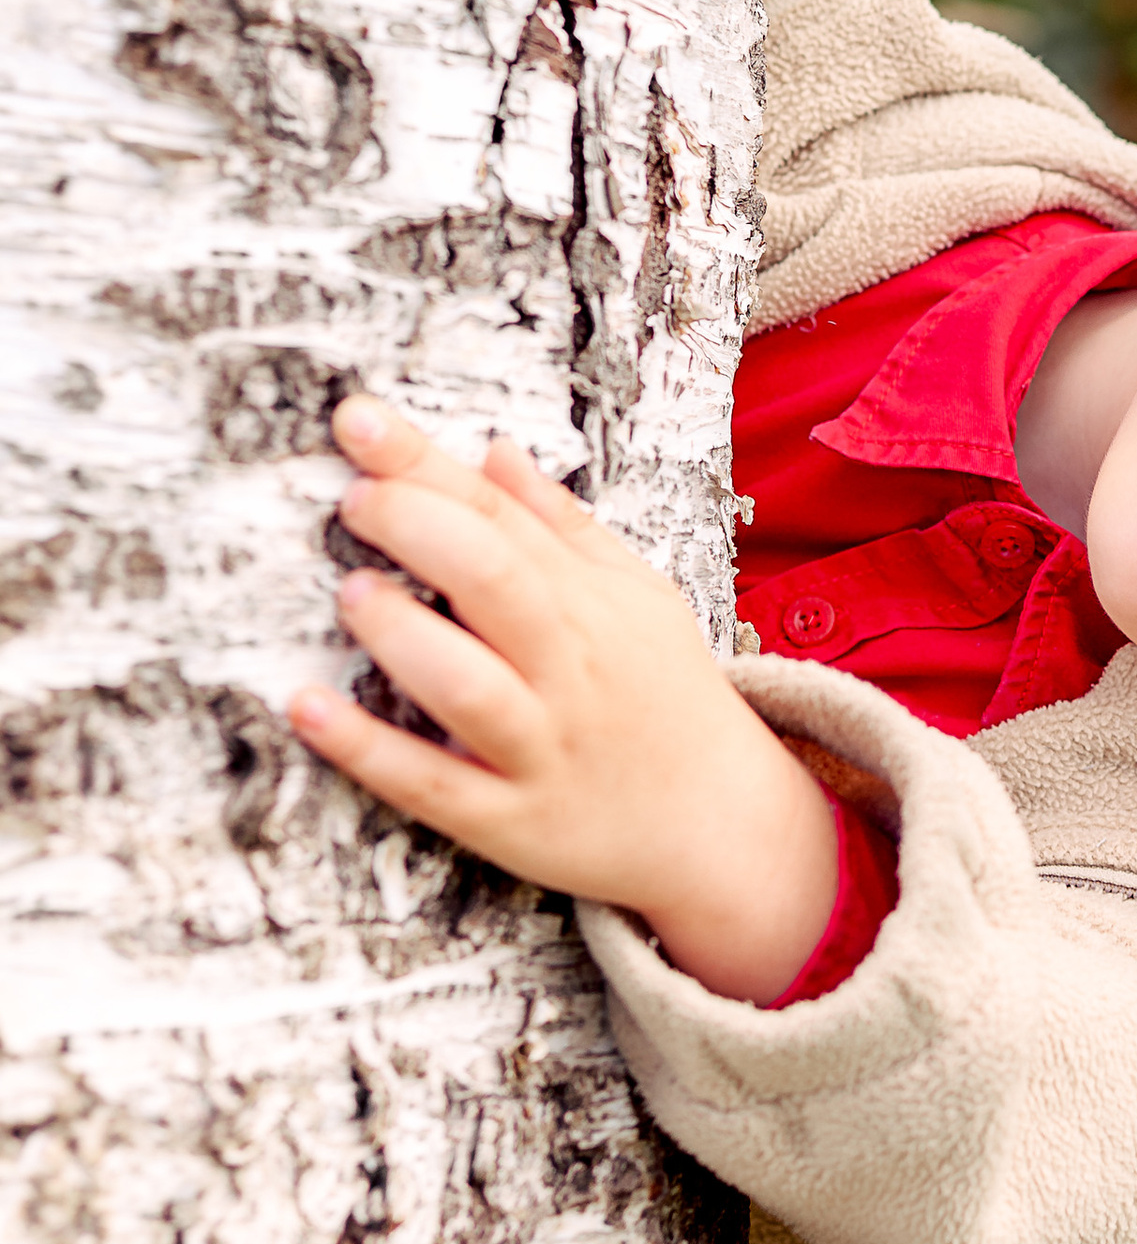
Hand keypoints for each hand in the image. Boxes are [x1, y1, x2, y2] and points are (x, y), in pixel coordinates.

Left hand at [287, 395, 843, 1003]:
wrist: (722, 823)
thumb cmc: (664, 695)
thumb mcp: (637, 596)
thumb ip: (561, 526)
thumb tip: (491, 450)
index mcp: (591, 603)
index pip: (503, 517)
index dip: (428, 466)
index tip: (358, 420)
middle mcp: (567, 669)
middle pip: (496, 582)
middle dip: (422, 529)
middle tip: (355, 497)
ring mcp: (539, 746)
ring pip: (469, 687)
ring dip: (404, 635)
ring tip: (350, 592)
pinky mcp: (509, 821)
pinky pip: (433, 785)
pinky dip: (367, 748)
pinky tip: (307, 706)